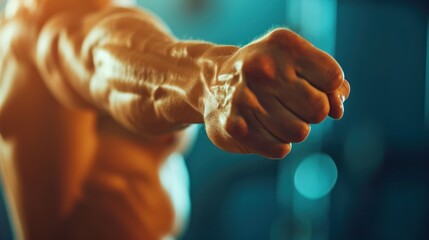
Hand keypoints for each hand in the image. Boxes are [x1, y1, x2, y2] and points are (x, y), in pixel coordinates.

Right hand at [203, 29, 349, 158]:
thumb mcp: (297, 61)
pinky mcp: (235, 127)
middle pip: (319, 109)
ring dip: (294, 129)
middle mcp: (262, 69)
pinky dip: (277, 143)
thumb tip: (337, 110)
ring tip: (274, 115)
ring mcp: (246, 98)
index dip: (330, 89)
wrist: (214, 82)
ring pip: (300, 132)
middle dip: (312, 112)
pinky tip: (262, 128)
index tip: (313, 86)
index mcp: (282, 46)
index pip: (333, 78)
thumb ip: (328, 82)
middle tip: (291, 103)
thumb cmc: (267, 72)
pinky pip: (280, 149)